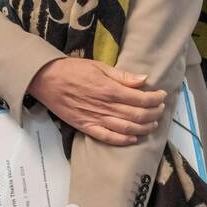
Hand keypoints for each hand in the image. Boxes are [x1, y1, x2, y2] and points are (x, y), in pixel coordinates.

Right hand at [26, 58, 165, 144]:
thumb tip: (143, 80)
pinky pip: (108, 137)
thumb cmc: (71, 70)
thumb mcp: (98, 66)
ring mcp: (96, 119)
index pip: (141, 99)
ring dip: (144, 128)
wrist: (45, 79)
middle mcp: (106, 107)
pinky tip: (133, 138)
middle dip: (154, 113)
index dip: (155, 99)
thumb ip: (121, 76)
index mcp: (110, 90)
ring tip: (152, 124)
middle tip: (160, 110)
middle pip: (139, 115)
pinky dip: (123, 140)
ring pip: (128, 128)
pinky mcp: (86, 127)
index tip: (161, 96)